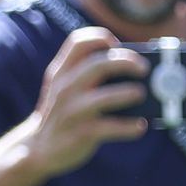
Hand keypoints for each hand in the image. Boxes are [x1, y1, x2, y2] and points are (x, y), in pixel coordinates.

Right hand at [22, 28, 148, 177]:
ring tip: (141, 93)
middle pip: (98, 64)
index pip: (78, 41)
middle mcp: (65, 88)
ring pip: (104, 98)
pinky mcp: (80, 134)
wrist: (40, 148)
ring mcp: (72, 111)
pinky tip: (141, 126)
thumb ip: (90, 72)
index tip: (118, 45)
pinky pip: (109, 128)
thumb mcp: (66, 87)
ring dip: (128, 93)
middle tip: (144, 68)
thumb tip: (138, 68)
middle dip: (126, 61)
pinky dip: (129, 127)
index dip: (101, 37)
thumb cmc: (65, 111)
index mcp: (61, 71)